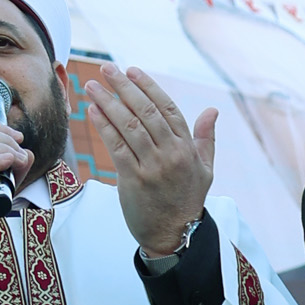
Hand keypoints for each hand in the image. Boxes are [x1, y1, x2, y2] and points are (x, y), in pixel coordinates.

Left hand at [87, 68, 217, 258]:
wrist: (175, 236)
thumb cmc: (187, 200)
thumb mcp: (205, 170)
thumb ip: (206, 139)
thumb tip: (212, 110)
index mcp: (187, 148)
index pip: (167, 108)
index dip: (148, 87)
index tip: (132, 70)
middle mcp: (171, 154)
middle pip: (146, 112)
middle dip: (124, 87)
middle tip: (107, 69)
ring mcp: (152, 167)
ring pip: (129, 126)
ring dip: (108, 102)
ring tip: (93, 85)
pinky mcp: (133, 179)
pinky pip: (116, 146)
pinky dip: (103, 126)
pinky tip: (92, 110)